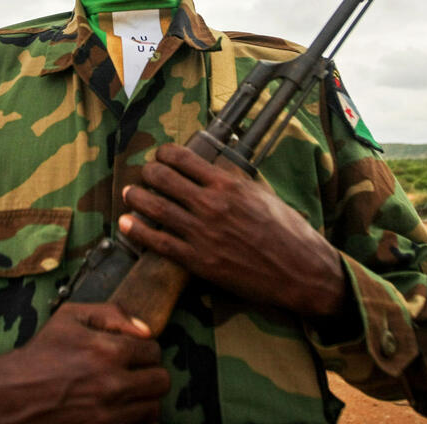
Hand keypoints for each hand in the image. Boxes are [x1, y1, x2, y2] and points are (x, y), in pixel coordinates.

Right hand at [0, 302, 167, 423]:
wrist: (10, 397)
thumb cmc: (39, 355)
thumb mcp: (69, 318)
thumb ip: (112, 314)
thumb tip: (146, 330)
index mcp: (108, 351)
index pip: (154, 350)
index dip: (142, 349)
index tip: (128, 353)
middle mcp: (113, 385)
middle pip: (161, 381)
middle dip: (147, 373)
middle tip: (130, 373)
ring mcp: (109, 415)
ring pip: (154, 408)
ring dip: (142, 399)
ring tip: (122, 392)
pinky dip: (134, 419)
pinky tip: (118, 409)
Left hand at [118, 143, 346, 318]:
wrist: (300, 272)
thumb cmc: (288, 233)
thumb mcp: (263, 195)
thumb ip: (235, 182)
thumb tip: (214, 169)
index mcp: (229, 185)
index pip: (183, 158)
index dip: (165, 154)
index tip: (160, 155)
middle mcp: (212, 205)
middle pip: (163, 178)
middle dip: (148, 173)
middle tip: (145, 174)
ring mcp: (202, 233)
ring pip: (155, 207)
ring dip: (136, 196)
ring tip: (129, 193)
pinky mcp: (198, 261)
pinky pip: (158, 241)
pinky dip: (137, 230)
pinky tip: (126, 223)